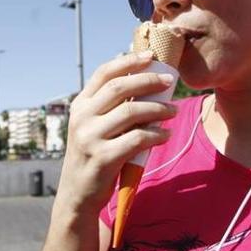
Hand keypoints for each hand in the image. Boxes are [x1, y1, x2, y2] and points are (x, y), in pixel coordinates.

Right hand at [56, 50, 176, 215]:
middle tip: (170, 81)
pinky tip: (165, 134)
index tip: (150, 56)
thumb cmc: (93, 154)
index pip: (104, 73)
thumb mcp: (92, 126)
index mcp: (80, 105)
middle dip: (148, 80)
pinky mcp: (103, 158)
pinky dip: (156, 134)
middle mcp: (82, 118)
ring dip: (157, 108)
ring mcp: (90, 138)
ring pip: (131, 112)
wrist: (77, 194)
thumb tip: (142, 81)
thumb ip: (109, 106)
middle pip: (120, 88)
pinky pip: (137, 139)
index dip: (128, 61)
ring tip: (173, 110)